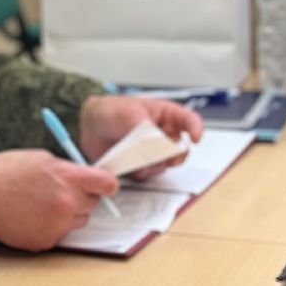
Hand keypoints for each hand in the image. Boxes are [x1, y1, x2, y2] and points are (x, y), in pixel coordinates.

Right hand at [0, 150, 118, 250]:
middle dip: (81, 197)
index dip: (106, 184)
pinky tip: (32, 216)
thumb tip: (85, 177)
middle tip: (59, 191)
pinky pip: (60, 234)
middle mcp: (67, 203)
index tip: (103, 185)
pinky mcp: (47, 241)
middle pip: (93, 204)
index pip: (108, 184)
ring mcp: (58, 225)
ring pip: (78, 221)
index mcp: (69, 178)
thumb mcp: (41, 159)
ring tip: (41, 204)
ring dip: (68, 214)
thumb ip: (67, 169)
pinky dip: (51, 227)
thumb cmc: (6, 173)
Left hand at [77, 94, 202, 179]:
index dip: (196, 129)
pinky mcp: (142, 166)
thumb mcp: (127, 111)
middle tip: (158, 153)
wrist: (90, 126)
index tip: (195, 138)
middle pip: (180, 150)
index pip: (189, 121)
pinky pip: (149, 175)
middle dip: (171, 155)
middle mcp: (163, 135)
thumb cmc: (110, 110)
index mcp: (165, 115)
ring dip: (152, 164)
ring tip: (135, 156)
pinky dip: (141, 172)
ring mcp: (154, 152)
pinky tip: (129, 163)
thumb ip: (143, 125)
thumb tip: (154, 139)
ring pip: (165, 165)